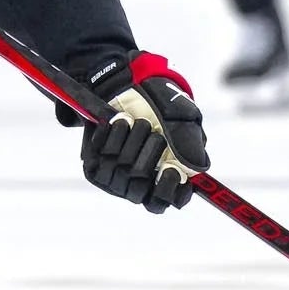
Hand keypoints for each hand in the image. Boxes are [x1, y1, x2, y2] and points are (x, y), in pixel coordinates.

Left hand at [80, 53, 209, 213]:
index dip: (166, 190)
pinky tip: (120, 123)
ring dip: (132, 141)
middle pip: (139, 188)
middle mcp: (138, 184)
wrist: (130, 86)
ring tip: (138, 123)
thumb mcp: (186, 121)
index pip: (161, 203)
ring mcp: (115, 177)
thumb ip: (192, 147)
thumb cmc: (162, 107)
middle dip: (149, 155)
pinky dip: (114, 135)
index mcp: (163, 181)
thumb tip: (193, 170)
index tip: (171, 170)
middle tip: (155, 134)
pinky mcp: (95, 165)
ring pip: (120, 171)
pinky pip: (102, 157)